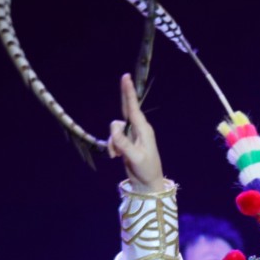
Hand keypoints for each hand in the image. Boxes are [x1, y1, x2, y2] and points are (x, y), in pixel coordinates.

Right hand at [108, 73, 164, 192]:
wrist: (147, 183)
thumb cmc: (146, 170)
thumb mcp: (135, 157)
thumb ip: (123, 143)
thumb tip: (113, 130)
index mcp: (144, 130)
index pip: (133, 108)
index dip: (129, 92)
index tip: (126, 77)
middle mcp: (138, 129)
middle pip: (127, 108)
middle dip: (124, 96)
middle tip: (124, 76)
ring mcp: (132, 135)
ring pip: (115, 128)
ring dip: (112, 141)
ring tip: (117, 155)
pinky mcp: (126, 142)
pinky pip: (113, 138)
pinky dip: (112, 146)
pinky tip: (116, 156)